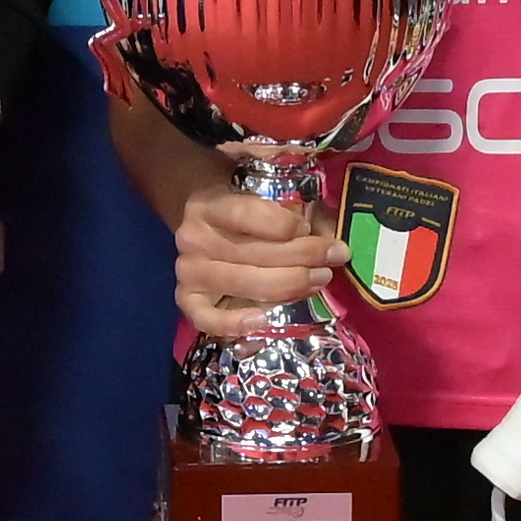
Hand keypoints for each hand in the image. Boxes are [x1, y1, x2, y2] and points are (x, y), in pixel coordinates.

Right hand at [167, 175, 335, 341]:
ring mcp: (188, 271)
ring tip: (319, 280)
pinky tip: (264, 320)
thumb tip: (333, 240)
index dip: (283, 224)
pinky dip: (234, 324)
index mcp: (209, 203)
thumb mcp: (268, 196)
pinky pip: (207, 319)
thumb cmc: (247, 211)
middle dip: (301, 256)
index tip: (310, 228)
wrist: (207, 226)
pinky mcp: (187, 299)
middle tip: (333, 258)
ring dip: (287, 285)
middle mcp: (193, 237)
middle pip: (251, 253)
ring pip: (241, 284)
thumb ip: (300, 209)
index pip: (245, 214)